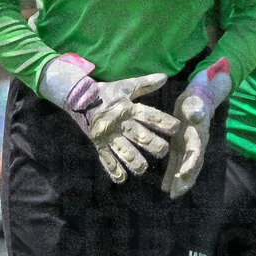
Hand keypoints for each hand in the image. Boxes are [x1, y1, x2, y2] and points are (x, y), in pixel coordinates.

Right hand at [39, 54, 179, 182]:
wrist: (79, 97)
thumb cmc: (108, 92)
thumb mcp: (127, 86)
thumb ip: (146, 84)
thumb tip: (165, 77)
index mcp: (128, 107)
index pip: (149, 115)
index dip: (163, 121)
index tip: (176, 128)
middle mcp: (119, 121)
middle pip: (138, 134)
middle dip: (152, 144)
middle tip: (163, 151)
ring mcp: (108, 133)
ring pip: (123, 149)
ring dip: (133, 160)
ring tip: (142, 169)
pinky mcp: (98, 143)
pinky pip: (106, 158)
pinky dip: (113, 169)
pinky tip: (122, 178)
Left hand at [163, 59, 231, 199]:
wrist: (198, 98)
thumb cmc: (196, 100)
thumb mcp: (195, 102)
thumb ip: (196, 111)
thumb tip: (198, 116)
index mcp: (199, 135)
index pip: (196, 152)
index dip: (190, 164)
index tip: (183, 176)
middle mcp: (196, 144)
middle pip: (192, 165)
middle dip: (185, 180)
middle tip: (176, 193)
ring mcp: (189, 147)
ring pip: (184, 167)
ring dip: (179, 181)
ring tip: (171, 194)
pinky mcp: (181, 146)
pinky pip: (176, 163)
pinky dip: (172, 174)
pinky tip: (165, 186)